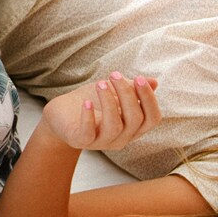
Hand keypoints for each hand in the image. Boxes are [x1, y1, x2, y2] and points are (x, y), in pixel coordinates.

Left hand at [41, 73, 159, 150]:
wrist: (62, 115)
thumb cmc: (92, 102)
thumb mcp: (114, 92)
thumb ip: (133, 89)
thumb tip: (154, 82)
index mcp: (134, 127)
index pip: (152, 118)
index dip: (149, 99)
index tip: (138, 78)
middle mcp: (122, 138)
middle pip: (135, 119)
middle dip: (127, 94)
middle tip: (114, 74)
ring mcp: (102, 142)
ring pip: (114, 126)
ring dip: (109, 102)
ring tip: (101, 84)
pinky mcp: (81, 140)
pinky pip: (88, 133)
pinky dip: (88, 117)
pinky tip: (87, 102)